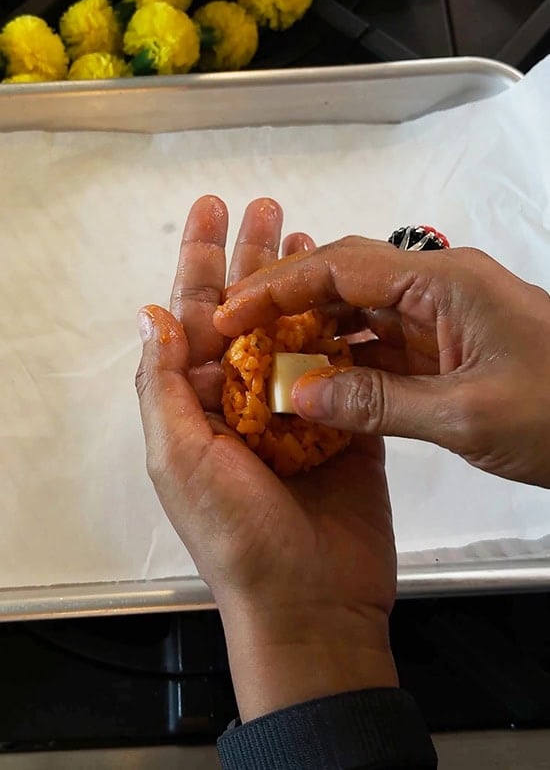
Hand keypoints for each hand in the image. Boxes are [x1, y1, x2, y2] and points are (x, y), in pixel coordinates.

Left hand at [136, 200, 397, 721]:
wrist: (311, 602)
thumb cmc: (237, 541)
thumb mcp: (179, 459)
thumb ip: (164, 385)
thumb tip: (149, 317)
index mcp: (197, 405)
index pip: (194, 316)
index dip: (200, 260)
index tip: (209, 213)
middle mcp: (242, 401)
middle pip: (247, 311)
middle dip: (252, 256)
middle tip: (264, 206)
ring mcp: (294, 410)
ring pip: (296, 329)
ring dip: (301, 283)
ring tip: (305, 234)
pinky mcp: (342, 425)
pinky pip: (343, 366)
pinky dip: (345, 328)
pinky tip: (348, 296)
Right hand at [214, 238, 549, 488]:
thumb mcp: (467, 415)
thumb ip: (379, 403)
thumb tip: (301, 394)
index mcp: (445, 283)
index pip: (341, 268)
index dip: (278, 289)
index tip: (232, 315)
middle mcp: (442, 287)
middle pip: (346, 281)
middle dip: (288, 303)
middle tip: (237, 333)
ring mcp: (448, 317)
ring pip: (364, 313)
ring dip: (316, 333)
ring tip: (267, 359)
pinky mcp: (453, 347)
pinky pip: (387, 344)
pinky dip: (350, 361)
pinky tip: (321, 382)